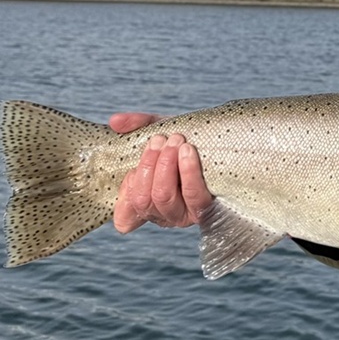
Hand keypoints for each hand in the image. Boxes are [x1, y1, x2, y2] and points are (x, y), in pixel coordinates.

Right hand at [109, 113, 212, 232]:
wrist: (223, 142)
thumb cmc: (188, 141)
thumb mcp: (161, 129)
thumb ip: (137, 125)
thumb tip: (115, 122)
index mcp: (147, 202)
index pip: (125, 217)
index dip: (126, 194)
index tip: (133, 168)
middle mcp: (164, 215)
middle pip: (143, 199)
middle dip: (148, 165)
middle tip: (160, 139)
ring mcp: (185, 215)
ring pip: (163, 197)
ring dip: (165, 165)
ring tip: (175, 140)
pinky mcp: (207, 210)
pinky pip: (193, 195)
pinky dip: (187, 171)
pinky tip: (188, 151)